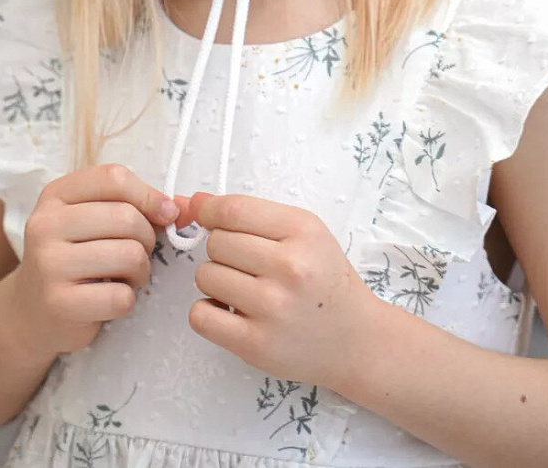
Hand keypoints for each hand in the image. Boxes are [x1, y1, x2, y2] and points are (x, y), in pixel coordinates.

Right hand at [12, 163, 180, 355]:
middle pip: (126, 217)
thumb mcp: (93, 219)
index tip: (164, 214)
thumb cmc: (76, 257)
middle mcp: (45, 225)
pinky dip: (127, 300)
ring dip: (140, 270)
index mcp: (56, 195)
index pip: (114, 178)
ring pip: (129, 255)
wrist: (31, 311)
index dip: (148, 195)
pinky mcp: (59, 303)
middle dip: (146, 239)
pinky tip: (110, 297)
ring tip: (125, 276)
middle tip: (137, 253)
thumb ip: (134, 204)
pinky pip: (121, 296)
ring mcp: (49, 264)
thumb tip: (180, 207)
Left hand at [184, 191, 378, 390]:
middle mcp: (290, 267)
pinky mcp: (256, 345)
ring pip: (205, 275)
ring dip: (215, 280)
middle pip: (216, 242)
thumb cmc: (325, 280)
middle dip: (222, 250)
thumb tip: (192, 202)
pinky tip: (230, 311)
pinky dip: (208, 312)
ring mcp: (272, 308)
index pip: (233, 210)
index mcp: (303, 231)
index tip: (209, 219)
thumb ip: (249, 213)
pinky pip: (200, 316)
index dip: (210, 212)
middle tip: (247, 264)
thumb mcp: (303, 233)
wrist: (356, 340)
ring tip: (243, 288)